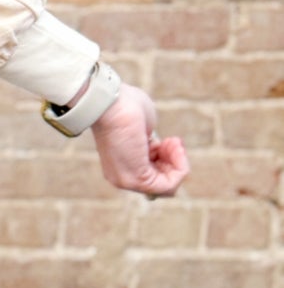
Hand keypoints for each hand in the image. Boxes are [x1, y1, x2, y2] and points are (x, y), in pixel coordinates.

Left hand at [91, 83, 188, 197]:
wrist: (109, 101)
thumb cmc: (124, 106)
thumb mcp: (144, 129)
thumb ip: (152, 144)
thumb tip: (162, 149)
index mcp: (122, 165)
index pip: (155, 177)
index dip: (168, 159)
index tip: (168, 140)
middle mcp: (123, 177)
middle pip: (163, 183)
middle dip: (175, 161)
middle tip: (172, 140)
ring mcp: (128, 180)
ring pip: (168, 186)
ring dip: (178, 161)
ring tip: (173, 141)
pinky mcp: (136, 179)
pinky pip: (168, 186)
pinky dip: (179, 165)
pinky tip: (173, 145)